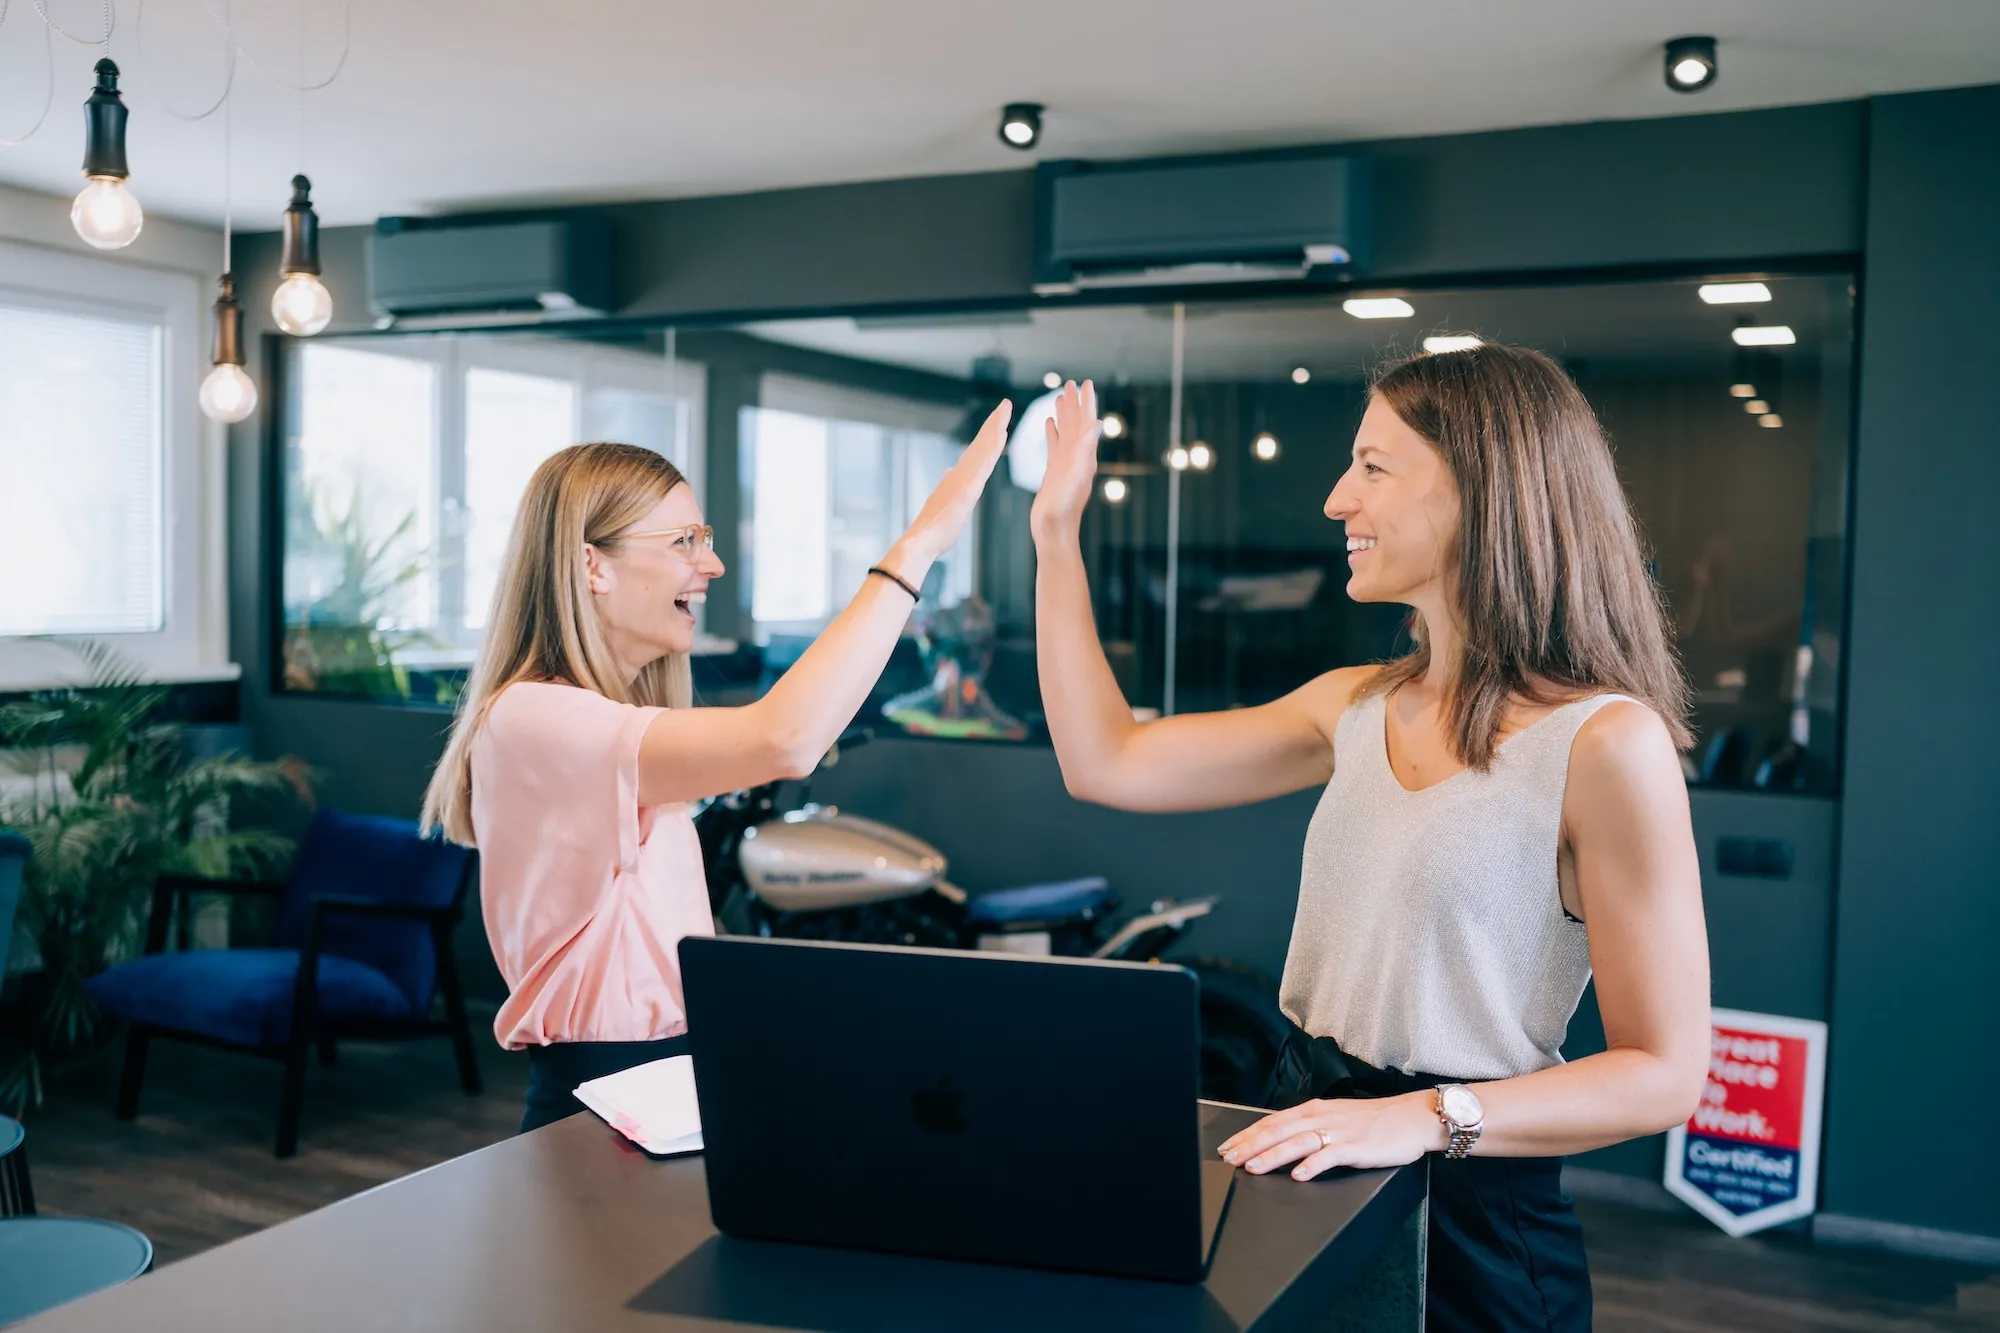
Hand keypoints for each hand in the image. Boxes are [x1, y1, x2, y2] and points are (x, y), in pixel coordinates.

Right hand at [890, 399, 1010, 570]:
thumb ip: (949, 486)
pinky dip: (991, 448)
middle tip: (1005, 404)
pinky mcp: (966, 489)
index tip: (998, 422)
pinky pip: (982, 464)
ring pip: (983, 448)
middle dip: (994, 423)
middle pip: (981, 444)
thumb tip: (950, 472)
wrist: (921, 542)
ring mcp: (963, 480)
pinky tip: (1000, 436)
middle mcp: (960, 474)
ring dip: (994, 427)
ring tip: (1005, 410)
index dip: (988, 435)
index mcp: (959, 479)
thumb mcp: (946, 503)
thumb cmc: (934, 530)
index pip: (977, 453)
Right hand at [1029, 379, 1100, 545]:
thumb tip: (1097, 423)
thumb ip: (1084, 451)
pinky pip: (1055, 446)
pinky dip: (1053, 433)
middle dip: (1074, 403)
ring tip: (1059, 397)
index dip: (1086, 402)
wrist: (1054, 532)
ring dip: (1064, 415)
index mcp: (1084, 457)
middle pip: (1076, 424)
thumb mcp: (1074, 477)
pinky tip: (1049, 424)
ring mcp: (1066, 465)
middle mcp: (1078, 458)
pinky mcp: (1054, 472)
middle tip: (1071, 383)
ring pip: (1065, 433)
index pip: (1086, 423)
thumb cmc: (1063, 510)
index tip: (1086, 383)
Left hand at [1217, 1093, 1444, 1180]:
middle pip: (1278, 1131)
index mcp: (1313, 1110)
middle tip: (1229, 1159)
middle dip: (1250, 1146)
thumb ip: (1310, 1127)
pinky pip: (1330, 1156)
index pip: (1272, 1122)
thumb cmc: (1374, 1121)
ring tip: (1253, 1167)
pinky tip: (1299, 1175)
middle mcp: (1321, 1117)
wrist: (1411, 1118)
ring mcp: (1338, 1132)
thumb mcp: (1336, 1118)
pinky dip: (1312, 1165)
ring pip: (1298, 1142)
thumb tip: (1283, 1141)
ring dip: (1273, 1155)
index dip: (1248, 1134)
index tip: (1227, 1147)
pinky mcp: (1356, 1147)